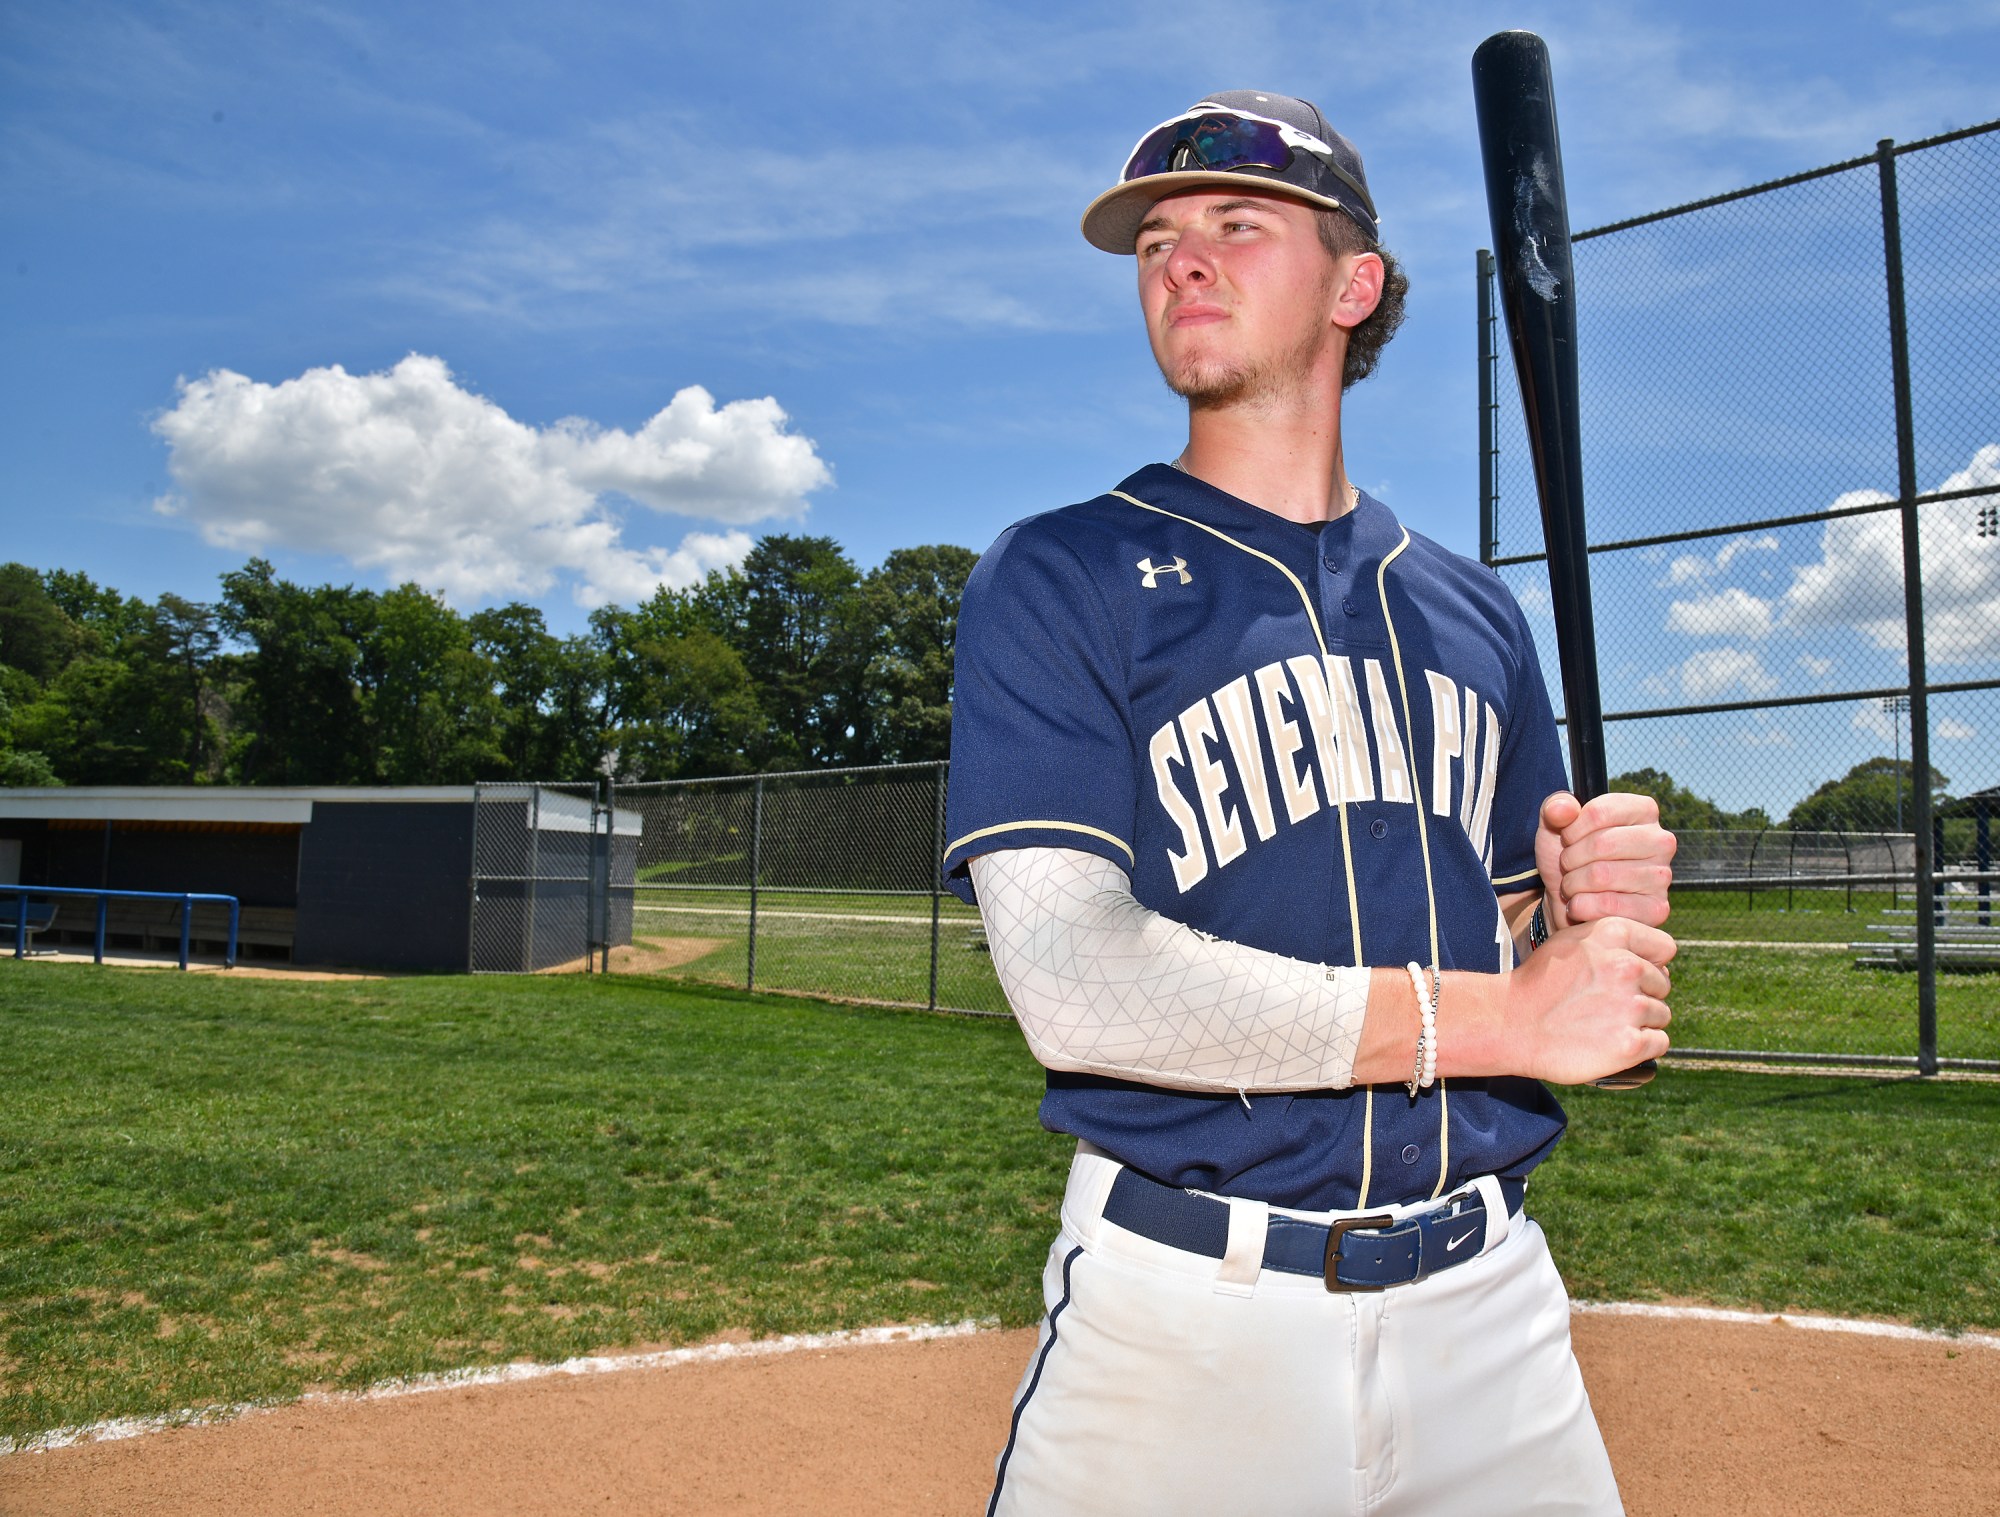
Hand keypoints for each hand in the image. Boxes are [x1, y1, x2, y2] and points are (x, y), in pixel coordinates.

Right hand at [1503, 917, 1674, 1084]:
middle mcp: (1626, 965)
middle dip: (1641, 994)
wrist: (1510, 1024)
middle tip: (1603, 1004)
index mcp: (1614, 933)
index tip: (1624, 977)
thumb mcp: (1572, 942)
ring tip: (1601, 1024)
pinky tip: (1612, 1042)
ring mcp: (1630, 1006)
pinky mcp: (1630, 1043)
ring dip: (1638, 1022)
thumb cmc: (1541, 984)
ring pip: (1660, 1015)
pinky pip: (1659, 1043)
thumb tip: (1655, 960)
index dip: (1649, 963)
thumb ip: (1614, 941)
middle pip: (1663, 984)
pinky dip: (1641, 1047)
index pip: (1665, 948)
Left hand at [1536, 792, 1675, 931]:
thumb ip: (1555, 807)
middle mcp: (1661, 841)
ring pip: (1601, 876)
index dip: (1571, 830)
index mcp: (1643, 810)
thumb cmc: (1570, 858)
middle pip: (1601, 844)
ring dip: (1572, 884)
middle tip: (1567, 867)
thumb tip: (1563, 809)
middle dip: (1570, 859)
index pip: (1599, 812)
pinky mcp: (1656, 909)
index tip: (1568, 840)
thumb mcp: (1555, 826)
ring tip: (1573, 885)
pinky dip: (1581, 906)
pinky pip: (1607, 905)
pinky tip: (1581, 904)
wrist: (1568, 903)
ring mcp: (1662, 876)